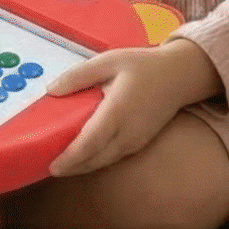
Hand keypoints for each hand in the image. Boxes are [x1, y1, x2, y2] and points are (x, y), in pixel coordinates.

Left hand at [45, 38, 221, 177]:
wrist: (180, 76)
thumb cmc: (143, 66)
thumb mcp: (107, 61)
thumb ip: (78, 76)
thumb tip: (51, 90)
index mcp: (117, 112)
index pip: (90, 143)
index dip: (70, 158)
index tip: (52, 166)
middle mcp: (127, 133)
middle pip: (95, 159)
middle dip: (72, 167)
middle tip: (49, 168)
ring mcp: (135, 141)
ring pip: (104, 161)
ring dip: (83, 166)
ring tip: (62, 165)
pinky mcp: (140, 143)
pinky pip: (114, 157)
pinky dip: (96, 160)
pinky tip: (84, 156)